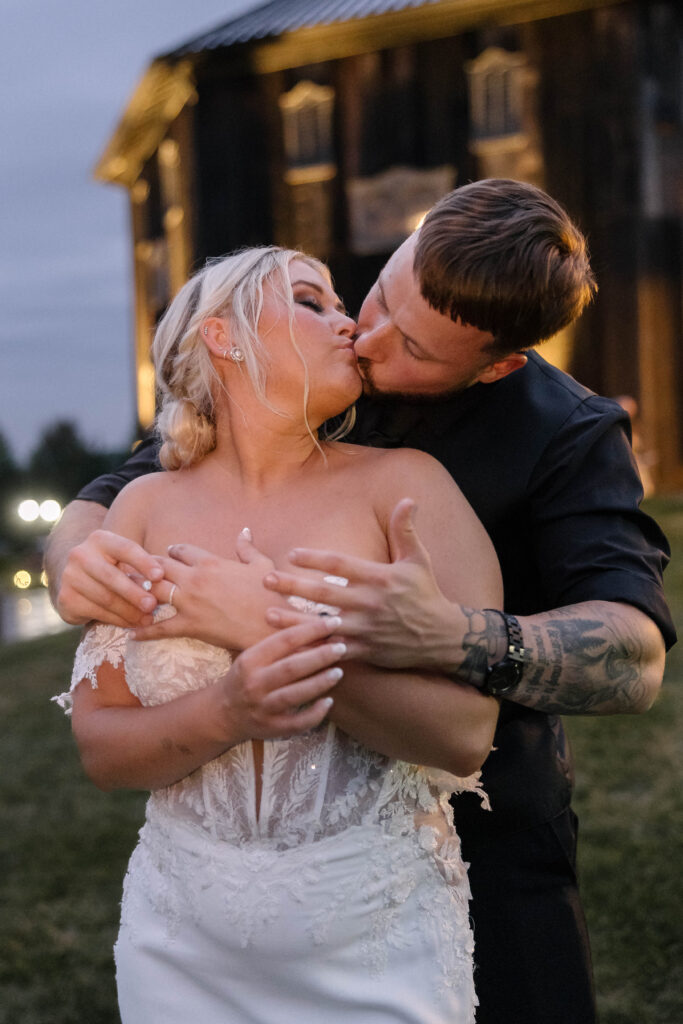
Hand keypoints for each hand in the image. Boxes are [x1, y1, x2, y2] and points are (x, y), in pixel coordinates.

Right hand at [56, 529, 163, 626]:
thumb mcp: (124, 561)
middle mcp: (80, 554)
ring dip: (129, 611)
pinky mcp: (66, 599)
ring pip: (105, 598)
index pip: (125, 548)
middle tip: (153, 605)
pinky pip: (96, 612)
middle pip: (111, 576)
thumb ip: (141, 570)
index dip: (143, 562)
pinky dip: (118, 620)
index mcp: (100, 539)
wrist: (76, 579)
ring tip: (147, 619)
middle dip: (134, 592)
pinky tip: (132, 624)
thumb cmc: (111, 568)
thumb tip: (165, 587)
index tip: (160, 576)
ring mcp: (70, 577)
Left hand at [132, 529, 277, 647]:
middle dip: (147, 568)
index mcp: (210, 562)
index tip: (167, 554)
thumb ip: (247, 547)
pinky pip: (160, 628)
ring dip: (139, 592)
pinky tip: (130, 633)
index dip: (172, 551)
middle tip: (136, 570)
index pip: (181, 550)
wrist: (272, 624)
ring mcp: (189, 602)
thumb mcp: (261, 565)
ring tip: (125, 594)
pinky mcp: (189, 625)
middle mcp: (194, 579)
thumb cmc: (270, 594)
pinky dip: (143, 631)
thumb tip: (244, 531)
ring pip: (154, 592)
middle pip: (159, 567)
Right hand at [220, 615, 345, 741]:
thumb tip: (316, 624)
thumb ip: (279, 644)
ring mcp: (262, 707)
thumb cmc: (245, 677)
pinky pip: (297, 723)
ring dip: (319, 683)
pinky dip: (315, 714)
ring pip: (295, 694)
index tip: (333, 622)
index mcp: (250, 660)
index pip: (284, 641)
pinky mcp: (271, 728)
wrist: (224, 714)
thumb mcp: (253, 657)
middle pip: (291, 667)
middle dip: (319, 656)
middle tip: (341, 647)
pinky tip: (329, 702)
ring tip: (339, 672)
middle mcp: (254, 683)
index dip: (310, 630)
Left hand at [263, 499, 458, 669]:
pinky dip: (313, 647)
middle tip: (267, 579)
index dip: (315, 559)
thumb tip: (408, 499)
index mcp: (380, 578)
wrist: (442, 637)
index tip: (292, 554)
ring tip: (269, 612)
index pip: (341, 565)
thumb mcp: (419, 559)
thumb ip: (406, 530)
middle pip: (325, 594)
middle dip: (294, 586)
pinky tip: (291, 645)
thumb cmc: (426, 594)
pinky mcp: (366, 651)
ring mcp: (367, 629)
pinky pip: (335, 649)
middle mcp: (370, 603)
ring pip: (323, 624)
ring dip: (295, 619)